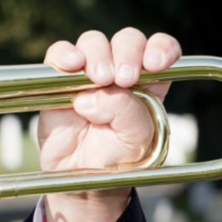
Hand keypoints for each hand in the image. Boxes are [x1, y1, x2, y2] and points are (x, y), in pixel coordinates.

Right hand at [38, 28, 181, 221]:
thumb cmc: (117, 159)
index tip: (155, 63)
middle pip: (127, 40)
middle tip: (123, 78)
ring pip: (94, 42)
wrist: (83, 181)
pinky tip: (71, 65)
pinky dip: (64, 54)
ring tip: (98, 80)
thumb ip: (128, 113)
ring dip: (98, 54)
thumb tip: (93, 95)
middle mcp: (121, 70)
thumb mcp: (137, 140)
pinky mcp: (59, 79)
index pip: (161, 49)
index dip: (161, 48)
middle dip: (128, 52)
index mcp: (150, 82)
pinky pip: (60, 54)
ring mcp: (89, 72)